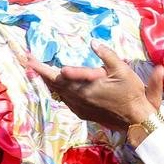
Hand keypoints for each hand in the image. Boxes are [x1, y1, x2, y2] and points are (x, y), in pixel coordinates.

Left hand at [26, 42, 162, 131]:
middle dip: (39, 71)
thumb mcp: (122, 70)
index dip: (41, 67)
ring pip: (57, 92)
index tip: (28, 59)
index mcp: (84, 86)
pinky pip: (64, 100)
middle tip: (27, 60)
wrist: (136, 121)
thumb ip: (106, 55)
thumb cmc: (131, 94)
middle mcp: (77, 97)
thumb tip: (93, 42)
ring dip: (47, 81)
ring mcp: (79, 106)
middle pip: (53, 83)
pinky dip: (57, 90)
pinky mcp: (82, 112)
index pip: (57, 74)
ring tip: (38, 70)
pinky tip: (55, 86)